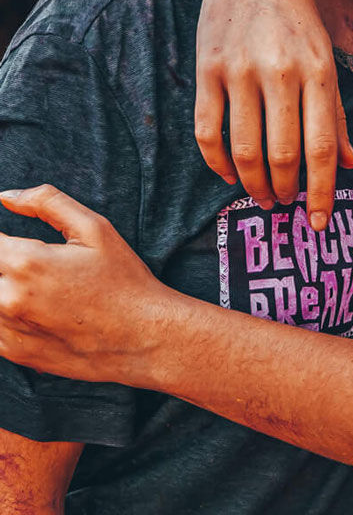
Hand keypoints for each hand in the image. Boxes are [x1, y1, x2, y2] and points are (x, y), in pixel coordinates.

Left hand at [0, 186, 173, 386]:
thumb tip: (6, 196)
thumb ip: (47, 203)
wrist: (142, 337)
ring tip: (44, 283)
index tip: (17, 241)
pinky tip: (37, 306)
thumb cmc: (123, 279)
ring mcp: (8, 330)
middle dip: (6, 258)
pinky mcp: (13, 352)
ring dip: (5, 284)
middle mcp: (8, 298)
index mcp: (26, 262)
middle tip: (43, 264)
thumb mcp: (96, 230)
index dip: (2, 238)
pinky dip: (7, 310)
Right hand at [196, 0, 352, 232]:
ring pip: (242, 151)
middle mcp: (281, 74)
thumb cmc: (298, 16)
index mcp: (319, 72)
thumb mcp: (327, 58)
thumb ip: (335, 113)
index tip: (319, 225)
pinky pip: (206, 132)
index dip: (321, 193)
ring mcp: (239, 72)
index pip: (322, 149)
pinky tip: (229, 174)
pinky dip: (217, 163)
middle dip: (285, 193)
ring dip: (253, 184)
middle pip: (281, 156)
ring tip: (263, 197)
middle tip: (286, 207)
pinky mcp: (207, 70)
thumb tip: (350, 164)